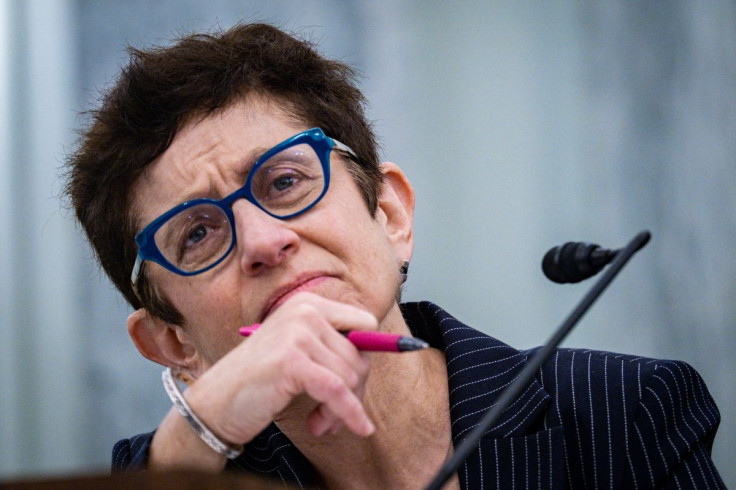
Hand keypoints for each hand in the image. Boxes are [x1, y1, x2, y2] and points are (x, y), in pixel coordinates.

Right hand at [185, 292, 376, 445]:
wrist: (215, 403)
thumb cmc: (260, 381)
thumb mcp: (300, 351)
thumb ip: (336, 346)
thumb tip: (394, 345)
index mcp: (309, 303)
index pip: (365, 325)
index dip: (365, 357)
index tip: (358, 383)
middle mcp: (305, 310)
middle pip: (360, 354)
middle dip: (354, 390)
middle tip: (333, 416)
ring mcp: (298, 333)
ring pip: (351, 376)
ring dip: (342, 408)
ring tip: (322, 422)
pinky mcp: (292, 361)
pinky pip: (339, 392)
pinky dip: (351, 413)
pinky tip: (358, 428)